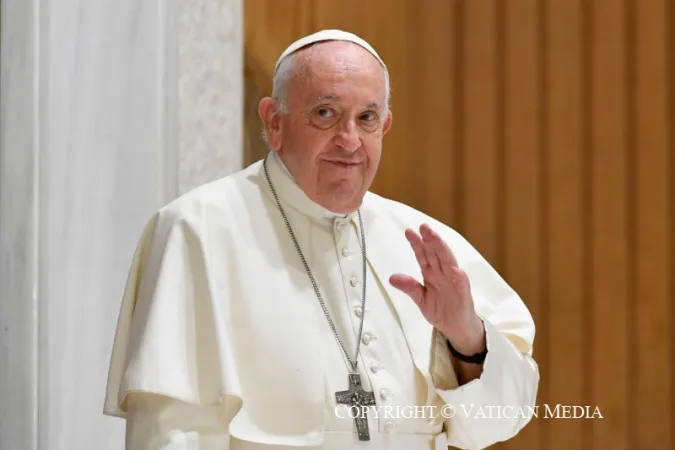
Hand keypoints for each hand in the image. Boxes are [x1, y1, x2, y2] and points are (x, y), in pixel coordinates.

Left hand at [389, 224, 485, 354]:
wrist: (457, 328)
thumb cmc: (441, 310)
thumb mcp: (421, 299)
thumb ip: (409, 287)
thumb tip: (392, 277)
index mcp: (432, 273)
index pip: (423, 255)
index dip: (416, 243)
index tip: (409, 232)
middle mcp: (443, 274)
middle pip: (436, 253)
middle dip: (430, 239)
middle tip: (423, 227)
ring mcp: (454, 282)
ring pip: (448, 262)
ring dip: (442, 249)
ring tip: (435, 238)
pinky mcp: (463, 294)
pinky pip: (461, 283)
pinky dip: (458, 275)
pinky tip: (454, 269)